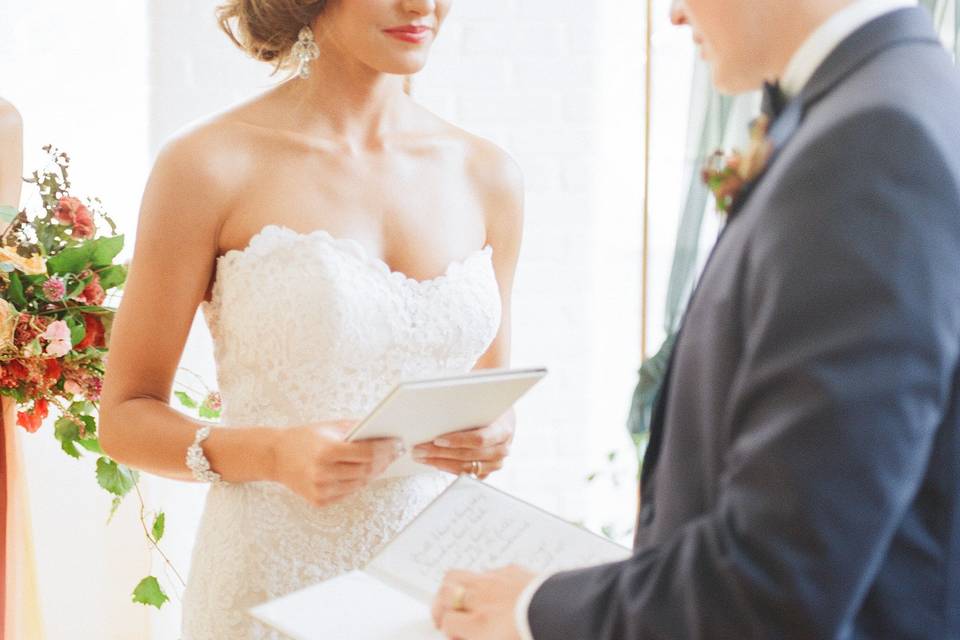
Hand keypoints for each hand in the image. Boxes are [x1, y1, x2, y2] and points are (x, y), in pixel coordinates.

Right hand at [271, 420, 402, 506]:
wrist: (275, 457)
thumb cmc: (304, 438)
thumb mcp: (329, 427)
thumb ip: (356, 429)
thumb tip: (384, 431)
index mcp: (326, 452)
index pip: (367, 453)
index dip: (386, 449)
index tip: (397, 444)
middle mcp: (323, 473)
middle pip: (366, 470)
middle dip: (384, 461)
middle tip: (394, 453)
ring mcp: (321, 490)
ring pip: (360, 484)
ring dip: (374, 473)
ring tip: (382, 462)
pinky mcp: (319, 501)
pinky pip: (348, 493)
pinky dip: (357, 483)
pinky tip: (362, 473)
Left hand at [411, 410, 514, 478]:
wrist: (504, 419)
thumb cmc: (491, 410)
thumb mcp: (484, 404)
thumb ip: (468, 410)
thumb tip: (439, 410)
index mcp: (503, 430)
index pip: (479, 439)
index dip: (457, 441)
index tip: (437, 439)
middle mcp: (501, 449)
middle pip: (468, 455)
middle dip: (440, 453)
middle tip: (420, 449)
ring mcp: (495, 463)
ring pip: (465, 468)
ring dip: (440, 463)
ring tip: (422, 457)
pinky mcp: (487, 472)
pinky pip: (465, 475)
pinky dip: (448, 468)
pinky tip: (434, 462)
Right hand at [431, 565, 535, 639]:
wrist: (566, 614)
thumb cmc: (536, 632)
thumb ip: (478, 635)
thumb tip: (465, 632)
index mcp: (479, 625)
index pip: (447, 622)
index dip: (447, 630)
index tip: (453, 634)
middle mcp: (482, 600)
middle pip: (445, 593)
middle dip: (439, 605)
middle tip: (443, 616)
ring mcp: (494, 581)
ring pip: (457, 575)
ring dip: (454, 588)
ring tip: (458, 599)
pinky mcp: (511, 570)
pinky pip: (487, 571)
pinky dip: (482, 581)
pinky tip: (491, 590)